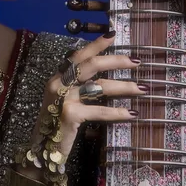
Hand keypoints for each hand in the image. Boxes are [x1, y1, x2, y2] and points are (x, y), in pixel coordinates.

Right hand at [21, 32, 145, 174]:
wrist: (42, 150)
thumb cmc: (56, 125)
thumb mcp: (63, 100)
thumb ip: (77, 87)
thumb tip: (103, 77)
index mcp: (58, 77)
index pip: (78, 55)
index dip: (96, 44)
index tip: (113, 34)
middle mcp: (59, 83)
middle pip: (92, 65)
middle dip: (116, 60)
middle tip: (137, 61)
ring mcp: (63, 98)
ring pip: (100, 86)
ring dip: (124, 86)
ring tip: (142, 88)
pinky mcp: (70, 114)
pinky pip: (99, 110)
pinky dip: (117, 112)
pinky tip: (132, 113)